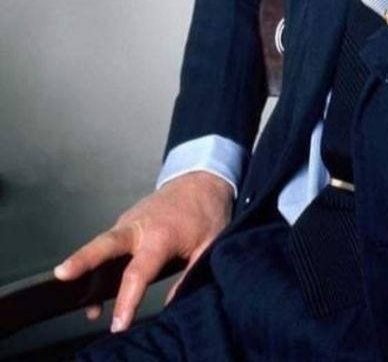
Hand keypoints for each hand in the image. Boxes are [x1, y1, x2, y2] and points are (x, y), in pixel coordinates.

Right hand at [53, 171, 232, 331]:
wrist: (202, 177)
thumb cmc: (207, 211)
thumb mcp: (210, 243)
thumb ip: (191, 274)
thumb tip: (172, 304)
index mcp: (161, 235)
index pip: (138, 272)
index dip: (127, 300)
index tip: (118, 324)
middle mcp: (139, 226)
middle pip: (106, 244)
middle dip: (83, 260)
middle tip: (63, 274)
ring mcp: (129, 222)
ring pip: (103, 245)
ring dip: (87, 270)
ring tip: (89, 306)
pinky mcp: (126, 222)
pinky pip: (109, 244)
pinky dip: (99, 264)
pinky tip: (98, 290)